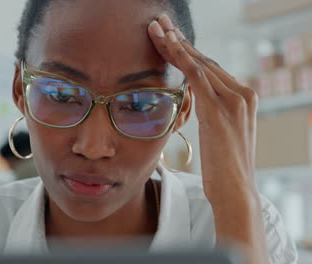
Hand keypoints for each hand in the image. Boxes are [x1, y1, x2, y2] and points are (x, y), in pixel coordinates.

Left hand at [148, 14, 267, 263]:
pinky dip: (180, 57)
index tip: (169, 39)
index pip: (210, 69)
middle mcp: (241, 94)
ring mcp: (233, 100)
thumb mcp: (218, 137)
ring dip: (175, 43)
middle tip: (160, 24)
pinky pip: (197, 75)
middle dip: (179, 41)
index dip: (187, 52)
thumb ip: (210, 116)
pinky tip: (165, 43)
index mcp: (241, 100)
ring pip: (199, 63)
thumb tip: (193, 105)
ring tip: (156, 28)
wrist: (235, 193)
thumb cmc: (222, 171)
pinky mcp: (220, 109)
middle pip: (204, 60)